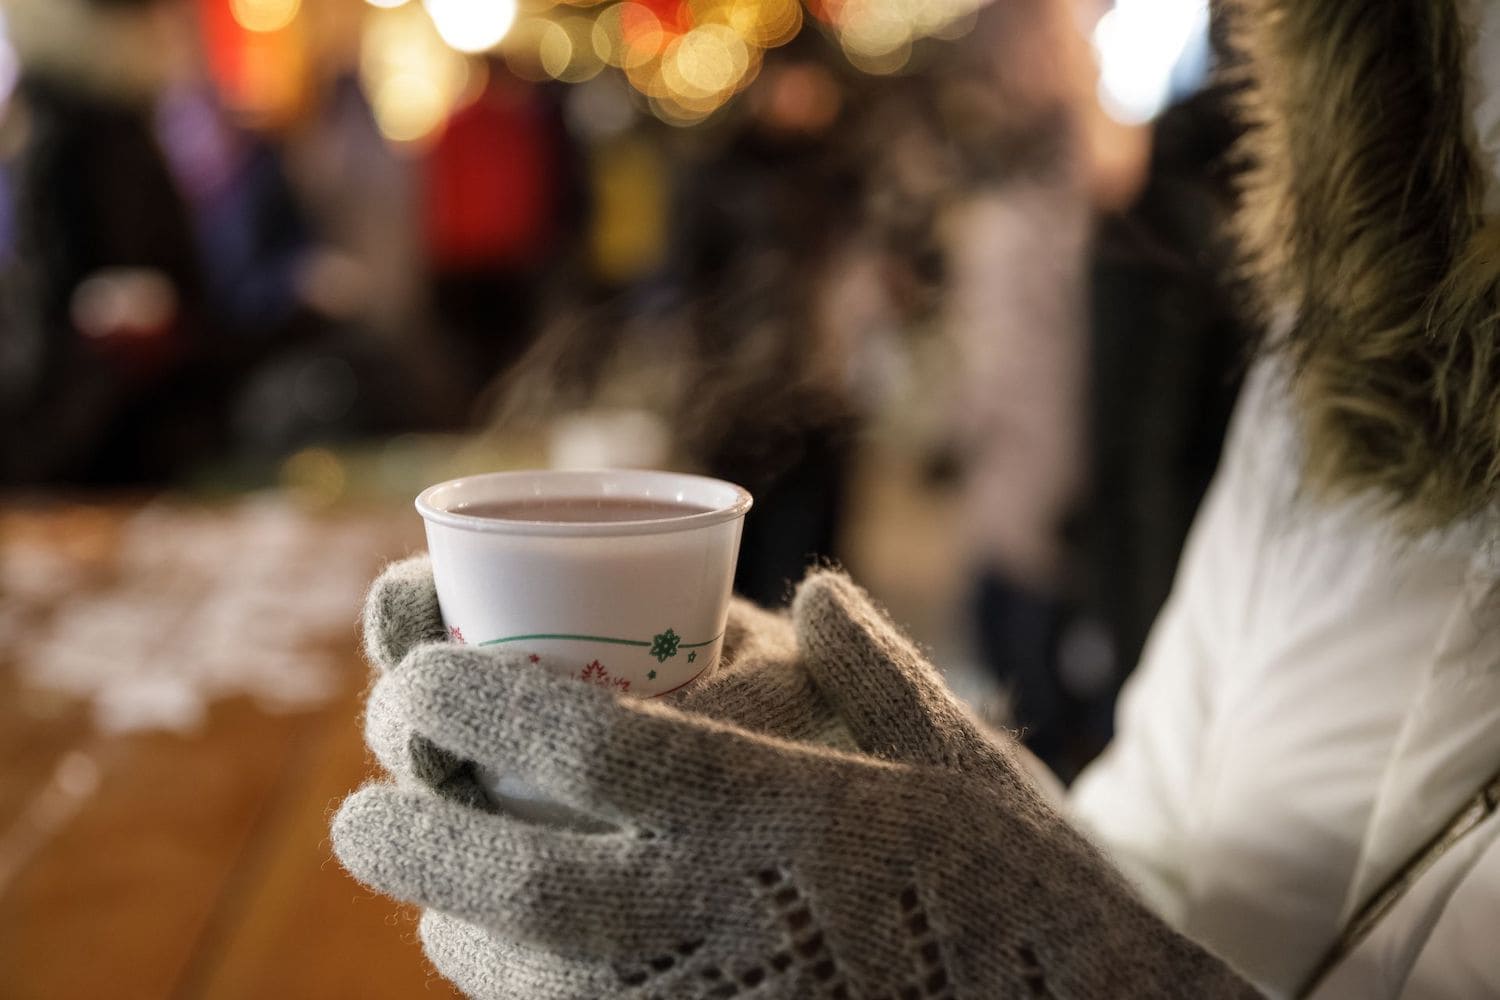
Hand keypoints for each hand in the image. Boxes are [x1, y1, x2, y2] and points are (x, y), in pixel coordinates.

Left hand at [335, 570, 1255, 998]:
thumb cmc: (1020, 892)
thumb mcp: (959, 760)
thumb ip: (872, 667)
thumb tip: (816, 594)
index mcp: (768, 805)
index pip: (574, 734)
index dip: (463, 695)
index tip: (411, 672)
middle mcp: (713, 909)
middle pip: (502, 871)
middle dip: (400, 830)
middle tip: (355, 808)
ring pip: (514, 975)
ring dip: (447, 924)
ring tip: (428, 887)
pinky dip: (510, 998)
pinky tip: (511, 970)